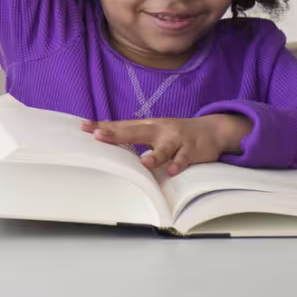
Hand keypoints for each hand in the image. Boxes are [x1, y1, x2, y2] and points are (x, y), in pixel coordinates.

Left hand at [84, 114, 249, 175]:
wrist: (212, 129)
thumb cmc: (176, 133)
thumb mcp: (155, 130)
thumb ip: (134, 135)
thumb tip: (106, 138)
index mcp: (149, 125)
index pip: (122, 125)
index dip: (104, 126)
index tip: (84, 127)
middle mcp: (160, 130)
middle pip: (136, 131)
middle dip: (117, 134)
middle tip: (99, 136)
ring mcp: (177, 140)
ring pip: (163, 148)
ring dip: (154, 155)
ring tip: (144, 162)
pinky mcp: (192, 150)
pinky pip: (184, 159)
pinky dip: (178, 164)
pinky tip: (172, 170)